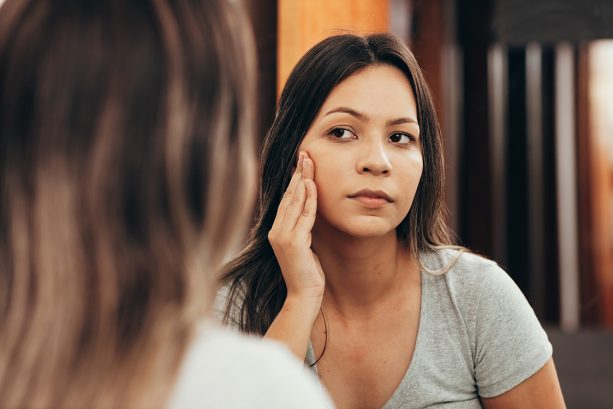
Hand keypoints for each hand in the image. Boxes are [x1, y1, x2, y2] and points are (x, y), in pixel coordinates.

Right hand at [268, 151, 324, 302]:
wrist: (304, 295)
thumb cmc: (306, 273)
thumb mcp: (303, 247)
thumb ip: (302, 229)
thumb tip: (308, 213)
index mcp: (277, 231)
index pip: (286, 200)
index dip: (293, 180)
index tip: (300, 163)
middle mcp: (276, 231)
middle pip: (288, 196)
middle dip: (297, 173)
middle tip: (304, 153)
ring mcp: (283, 236)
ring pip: (295, 202)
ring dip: (303, 180)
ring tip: (309, 162)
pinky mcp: (294, 242)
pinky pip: (304, 216)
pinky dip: (309, 199)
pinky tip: (312, 184)